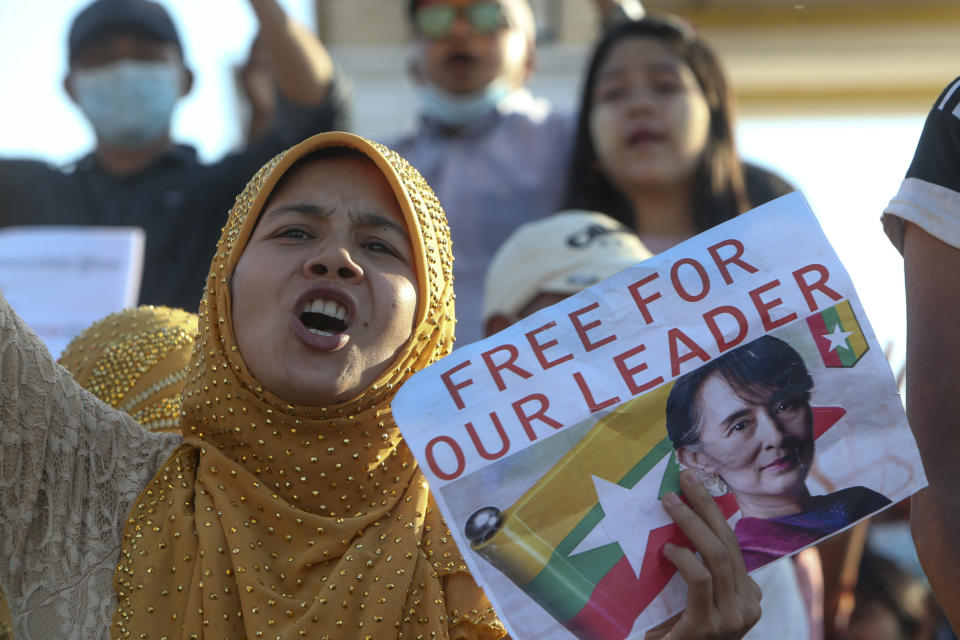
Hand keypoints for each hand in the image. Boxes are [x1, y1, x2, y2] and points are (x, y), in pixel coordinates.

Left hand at [645, 470, 761, 639]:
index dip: (713, 510)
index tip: (693, 484)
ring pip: (716, 556)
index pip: (732, 544)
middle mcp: (748, 606)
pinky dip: (684, 558)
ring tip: (669, 502)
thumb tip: (682, 528)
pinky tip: (668, 549)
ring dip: (691, 522)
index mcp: (748, 596)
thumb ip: (701, 572)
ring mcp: (732, 619)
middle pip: (727, 542)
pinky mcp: (708, 627)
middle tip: (685, 477)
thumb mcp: (694, 599)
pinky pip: (701, 580)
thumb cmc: (675, 634)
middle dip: (706, 505)